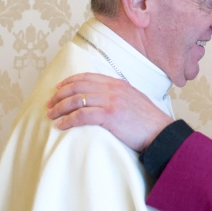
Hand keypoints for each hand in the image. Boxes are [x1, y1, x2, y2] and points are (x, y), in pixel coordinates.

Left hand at [46, 72, 172, 151]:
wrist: (161, 133)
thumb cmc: (149, 123)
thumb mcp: (134, 101)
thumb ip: (119, 96)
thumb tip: (103, 100)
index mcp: (118, 84)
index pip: (87, 77)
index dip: (69, 82)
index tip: (58, 89)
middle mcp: (113, 89)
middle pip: (78, 87)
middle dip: (60, 95)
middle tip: (49, 104)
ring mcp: (111, 101)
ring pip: (76, 100)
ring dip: (60, 108)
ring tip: (51, 115)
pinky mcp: (110, 115)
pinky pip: (82, 115)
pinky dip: (68, 120)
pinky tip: (61, 125)